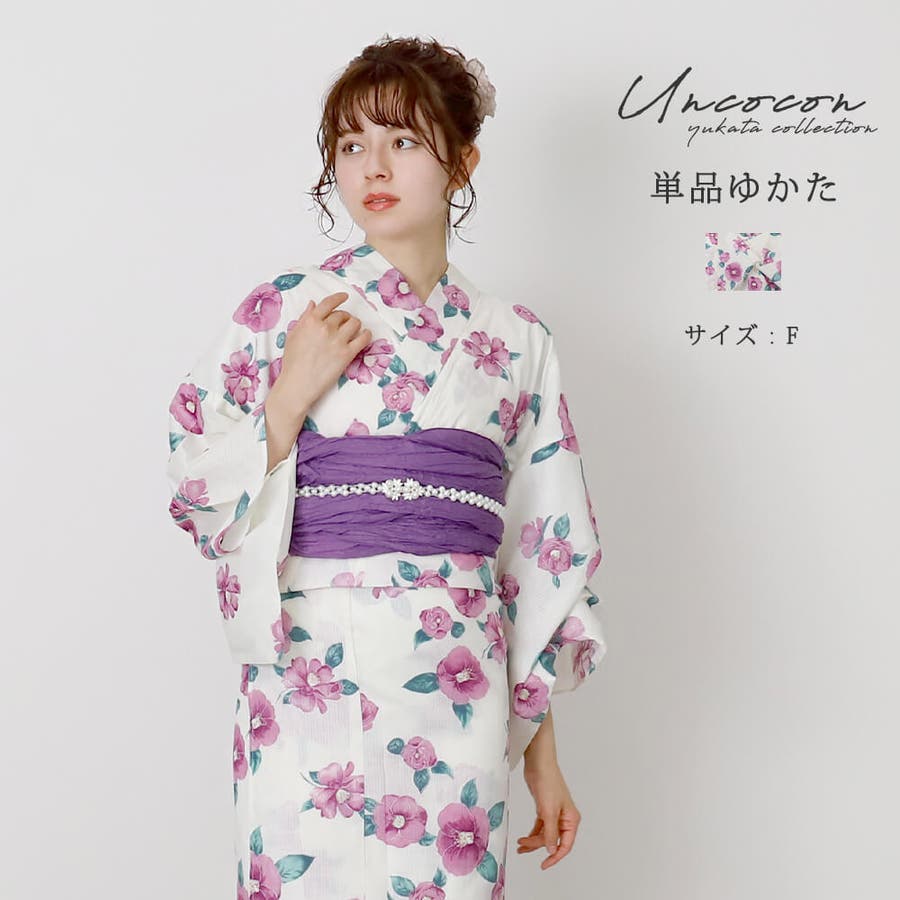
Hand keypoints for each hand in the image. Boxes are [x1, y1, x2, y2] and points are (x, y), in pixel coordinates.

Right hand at [275, 291, 371, 416]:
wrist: (298, 384)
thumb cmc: (292, 362)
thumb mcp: (293, 336)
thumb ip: (304, 319)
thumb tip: (312, 304)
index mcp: (311, 321)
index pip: (328, 303)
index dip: (338, 298)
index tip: (344, 296)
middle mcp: (325, 327)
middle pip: (342, 315)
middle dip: (344, 317)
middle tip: (344, 324)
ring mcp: (338, 340)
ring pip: (355, 323)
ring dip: (355, 325)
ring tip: (353, 331)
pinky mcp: (347, 354)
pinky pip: (364, 338)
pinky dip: (366, 334)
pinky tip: (365, 335)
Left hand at [517, 760, 580, 869]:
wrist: (538, 764)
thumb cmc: (548, 783)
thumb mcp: (548, 811)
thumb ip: (551, 833)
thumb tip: (552, 850)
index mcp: (571, 819)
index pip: (566, 845)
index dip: (555, 857)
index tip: (544, 865)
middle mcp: (565, 818)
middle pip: (553, 840)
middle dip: (538, 846)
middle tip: (522, 846)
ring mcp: (554, 813)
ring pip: (545, 834)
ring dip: (533, 841)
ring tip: (520, 845)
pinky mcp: (544, 809)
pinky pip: (540, 827)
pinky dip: (532, 833)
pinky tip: (524, 838)